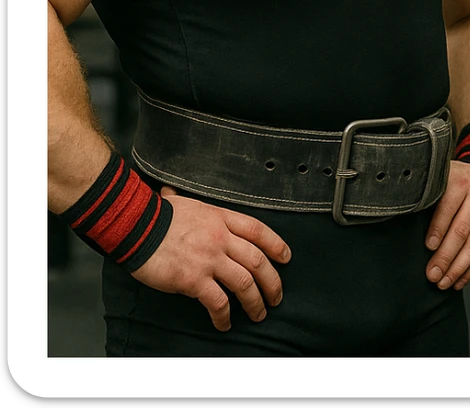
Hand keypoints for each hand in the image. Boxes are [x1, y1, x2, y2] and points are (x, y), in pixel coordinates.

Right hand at [129, 186, 290, 331]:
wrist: (136, 226)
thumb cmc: (158, 215)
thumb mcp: (188, 203)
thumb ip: (198, 208)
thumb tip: (175, 194)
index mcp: (222, 218)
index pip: (259, 231)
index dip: (277, 245)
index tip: (286, 258)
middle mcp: (221, 238)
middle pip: (258, 261)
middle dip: (272, 282)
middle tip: (276, 297)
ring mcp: (209, 259)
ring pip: (244, 283)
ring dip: (255, 302)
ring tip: (258, 313)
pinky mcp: (193, 279)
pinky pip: (217, 302)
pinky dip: (224, 316)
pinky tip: (224, 323)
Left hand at [424, 161, 469, 290]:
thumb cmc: (460, 182)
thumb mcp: (444, 180)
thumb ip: (430, 197)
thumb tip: (406, 221)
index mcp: (460, 183)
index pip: (447, 208)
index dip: (437, 229)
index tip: (428, 247)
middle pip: (461, 231)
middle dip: (445, 257)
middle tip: (432, 275)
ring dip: (458, 269)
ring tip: (443, 282)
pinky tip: (460, 280)